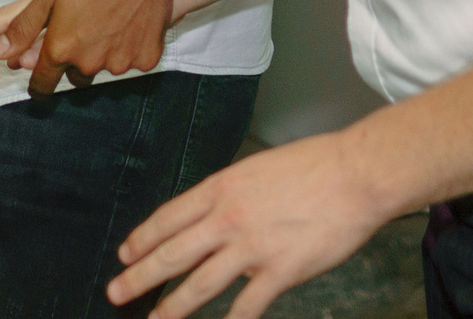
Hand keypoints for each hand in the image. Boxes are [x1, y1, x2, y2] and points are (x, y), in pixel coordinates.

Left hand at [0, 0, 181, 97]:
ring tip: (110, 20)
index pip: (42, 84)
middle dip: (75, 59)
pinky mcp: (146, 60)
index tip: (41, 78)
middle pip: (75, 75)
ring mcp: (119, 64)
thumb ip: (23, 28)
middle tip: (84, 28)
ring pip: (104, 67)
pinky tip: (132, 22)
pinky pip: (132, 61)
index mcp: (61, 49)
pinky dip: (130, 48)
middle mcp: (89, 63)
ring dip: (103, 53)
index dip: (39, 82)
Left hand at [107, 133, 392, 318]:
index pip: (169, 217)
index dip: (143, 239)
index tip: (125, 254)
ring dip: (171, 306)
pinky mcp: (279, 271)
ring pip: (198, 284)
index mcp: (221, 188)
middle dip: (139, 276)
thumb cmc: (314, 166)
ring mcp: (251, 247)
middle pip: (172, 253)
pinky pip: (246, 306)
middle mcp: (228, 218)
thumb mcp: (258, 170)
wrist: (356, 174)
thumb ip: (232, 197)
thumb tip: (215, 220)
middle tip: (116, 291)